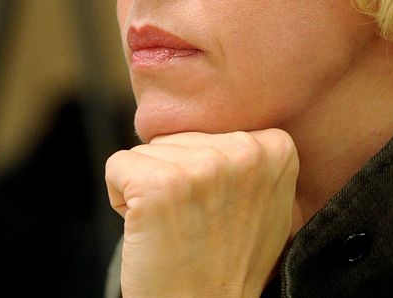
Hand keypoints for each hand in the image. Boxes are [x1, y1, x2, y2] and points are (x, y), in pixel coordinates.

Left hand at [105, 129, 299, 297]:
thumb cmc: (230, 262)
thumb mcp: (267, 202)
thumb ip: (254, 161)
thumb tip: (231, 131)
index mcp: (276, 148)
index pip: (214, 132)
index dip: (207, 171)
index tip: (222, 209)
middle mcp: (244, 150)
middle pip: (181, 138)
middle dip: (178, 176)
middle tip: (195, 223)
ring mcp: (202, 166)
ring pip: (149, 151)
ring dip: (151, 186)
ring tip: (175, 227)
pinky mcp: (158, 184)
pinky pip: (117, 165)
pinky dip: (120, 195)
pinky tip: (146, 228)